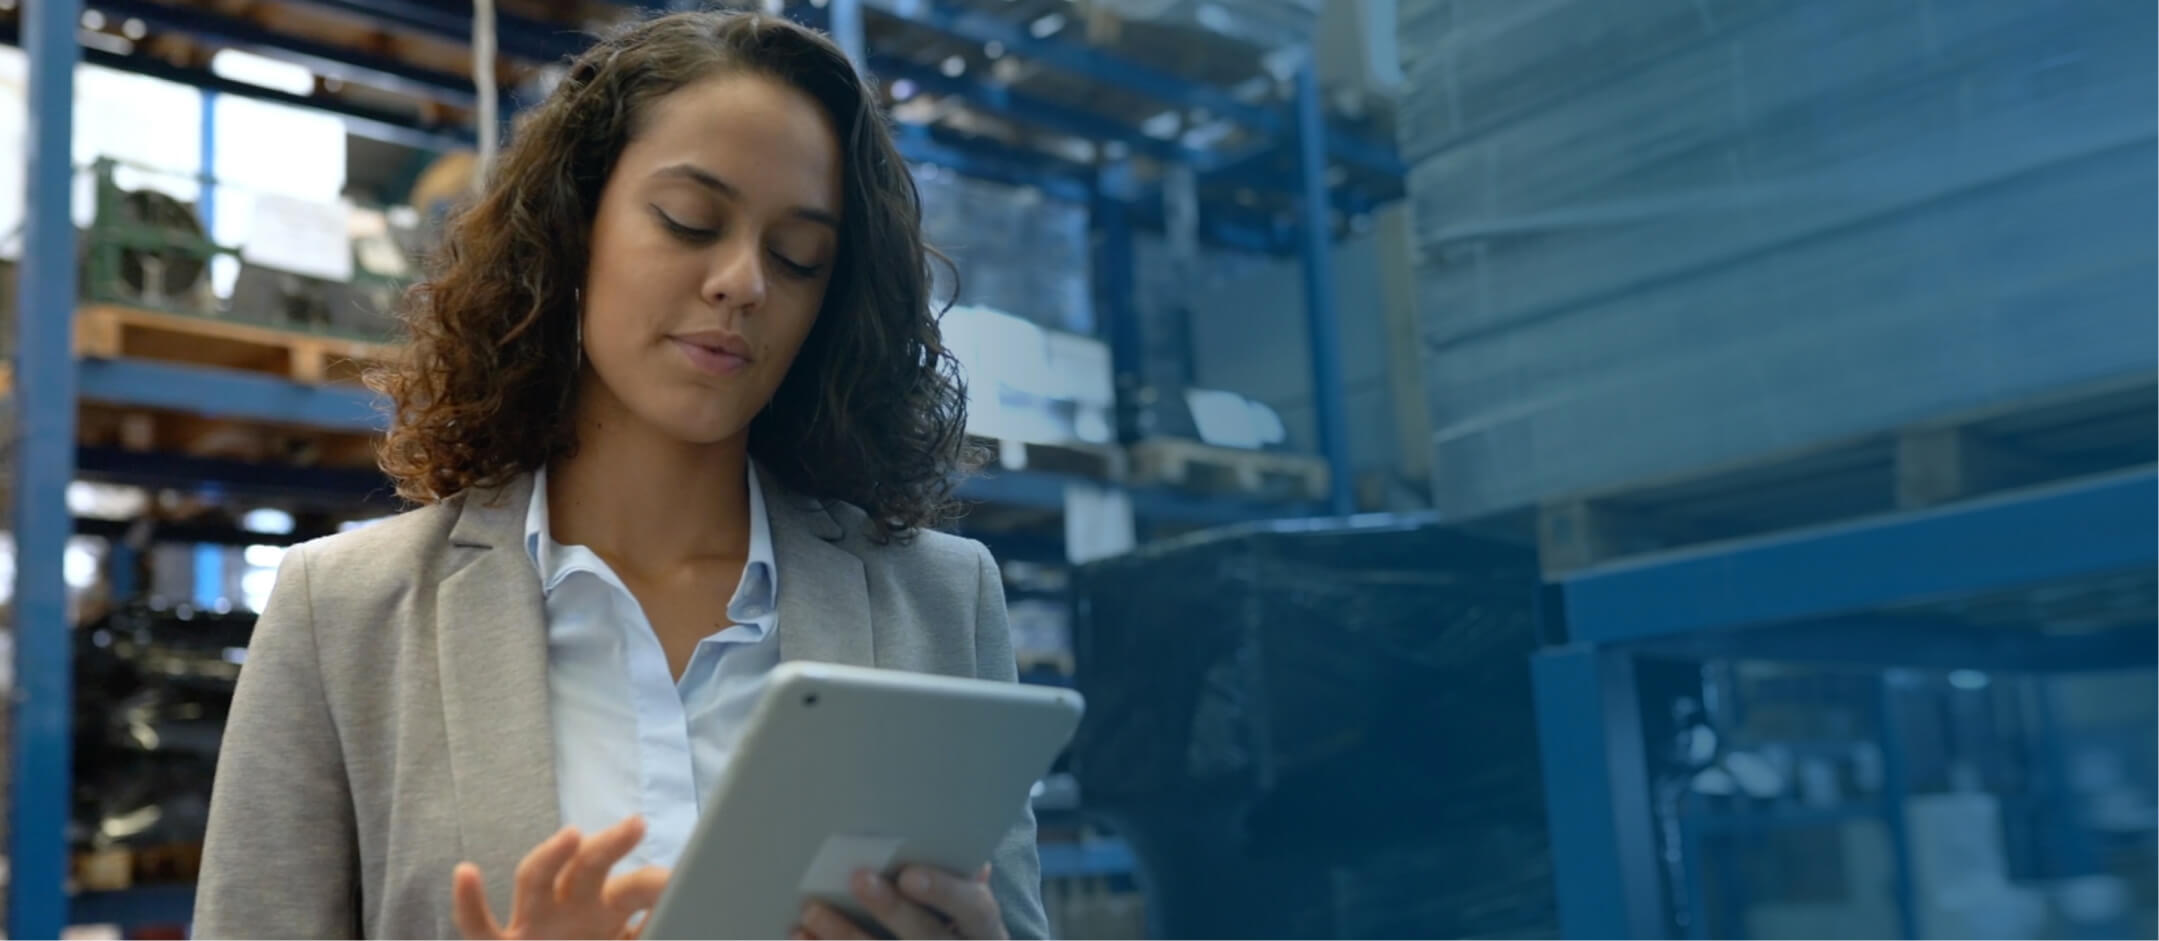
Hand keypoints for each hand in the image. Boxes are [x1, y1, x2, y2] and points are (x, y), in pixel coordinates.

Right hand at [451, 816, 671, 939]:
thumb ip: (655, 929)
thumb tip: (695, 911)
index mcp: (610, 909)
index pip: (636, 887)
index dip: (658, 883)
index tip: (687, 879)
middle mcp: (571, 909)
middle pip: (588, 867)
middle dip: (610, 845)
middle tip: (637, 824)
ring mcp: (534, 925)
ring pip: (535, 881)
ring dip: (550, 857)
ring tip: (570, 835)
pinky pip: (479, 927)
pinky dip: (468, 903)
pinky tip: (466, 873)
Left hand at [795, 865, 1006, 939]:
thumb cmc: (958, 934)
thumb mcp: (971, 915)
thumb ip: (965, 884)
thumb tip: (967, 857)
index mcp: (986, 934)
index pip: (976, 909)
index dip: (944, 892)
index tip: (909, 874)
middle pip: (926, 939)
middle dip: (891, 910)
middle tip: (857, 879)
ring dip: (845, 937)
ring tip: (812, 911)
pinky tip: (801, 939)